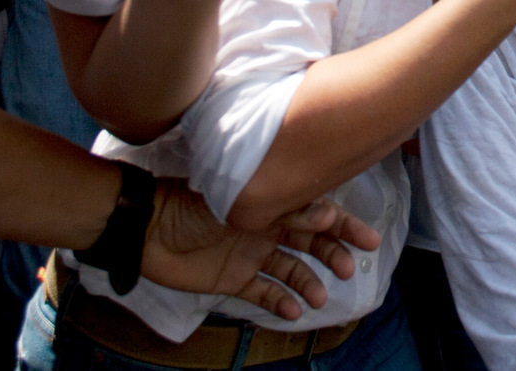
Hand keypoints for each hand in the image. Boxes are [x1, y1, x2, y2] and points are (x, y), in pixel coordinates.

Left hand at [141, 183, 381, 318]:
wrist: (146, 230)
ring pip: (291, 271)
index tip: (369, 240)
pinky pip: (264, 292)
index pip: (316, 213)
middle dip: (333, 255)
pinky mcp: (234, 279)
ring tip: (319, 298)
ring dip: (308, 283)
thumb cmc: (189, 206)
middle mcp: (267, 229)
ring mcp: (252, 255)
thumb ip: (283, 210)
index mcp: (271, 204)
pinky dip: (280, 303)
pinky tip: (293, 312)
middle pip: (311, 243)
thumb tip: (327, 215)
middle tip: (349, 270)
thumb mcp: (240, 202)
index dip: (344, 226)